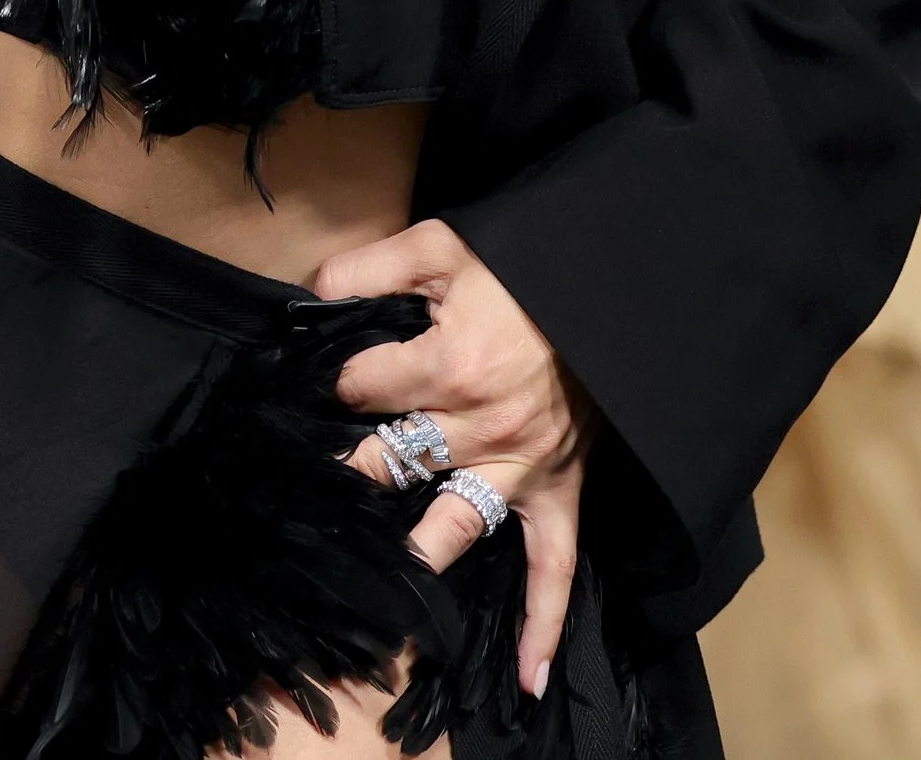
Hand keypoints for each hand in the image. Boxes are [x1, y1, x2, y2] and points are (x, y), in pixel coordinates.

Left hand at [321, 218, 592, 700]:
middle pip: (392, 463)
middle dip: (349, 476)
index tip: (327, 383)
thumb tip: (310, 292)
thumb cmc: (526, 264)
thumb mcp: (442, 243)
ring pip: (452, 523)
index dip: (340, 383)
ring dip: (411, 555)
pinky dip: (544, 623)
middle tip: (308, 496)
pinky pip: (554, 567)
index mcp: (447, 366)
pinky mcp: (558, 490)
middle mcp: (479, 428)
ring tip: (368, 598)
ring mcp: (519, 467)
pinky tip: (528, 675)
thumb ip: (372, 266)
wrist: (611, 285)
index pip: (363, 390)